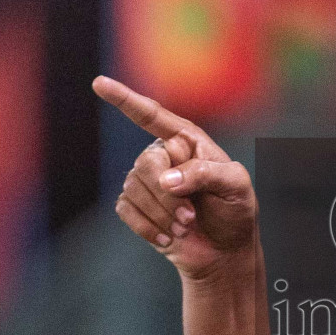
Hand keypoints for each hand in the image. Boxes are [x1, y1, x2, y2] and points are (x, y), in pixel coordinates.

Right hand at [94, 76, 257, 279]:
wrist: (225, 251)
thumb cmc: (235, 211)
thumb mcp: (236, 185)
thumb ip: (205, 174)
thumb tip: (166, 180)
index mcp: (186, 140)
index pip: (152, 115)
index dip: (125, 99)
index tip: (99, 83)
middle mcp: (162, 155)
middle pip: (146, 163)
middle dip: (167, 195)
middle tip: (190, 216)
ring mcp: (147, 181)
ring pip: (134, 189)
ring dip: (162, 214)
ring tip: (185, 227)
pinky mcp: (136, 206)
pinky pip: (126, 209)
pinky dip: (147, 227)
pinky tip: (167, 238)